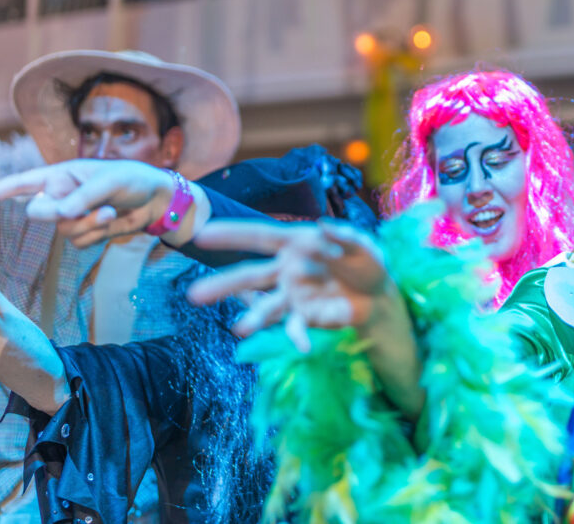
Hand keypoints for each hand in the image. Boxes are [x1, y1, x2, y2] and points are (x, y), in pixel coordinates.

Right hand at [0, 159, 176, 246]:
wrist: (156, 199)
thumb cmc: (133, 179)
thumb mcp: (108, 182)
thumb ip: (80, 198)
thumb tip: (55, 215)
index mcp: (59, 175)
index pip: (20, 183)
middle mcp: (60, 195)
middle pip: (40, 213)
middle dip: (64, 213)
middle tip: (92, 205)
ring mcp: (71, 215)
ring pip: (63, 231)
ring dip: (89, 224)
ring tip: (109, 210)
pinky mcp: (86, 231)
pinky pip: (79, 242)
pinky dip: (96, 234)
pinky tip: (111, 221)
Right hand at [188, 218, 389, 343]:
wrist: (379, 295)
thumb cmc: (365, 261)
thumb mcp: (361, 245)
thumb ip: (343, 236)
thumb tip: (322, 225)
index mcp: (295, 244)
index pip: (259, 236)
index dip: (231, 234)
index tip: (202, 235)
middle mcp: (286, 270)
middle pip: (250, 275)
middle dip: (223, 285)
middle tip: (193, 295)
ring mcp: (293, 296)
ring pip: (267, 307)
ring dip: (255, 318)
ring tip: (241, 329)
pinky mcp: (307, 318)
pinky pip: (297, 329)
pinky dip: (298, 339)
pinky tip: (304, 348)